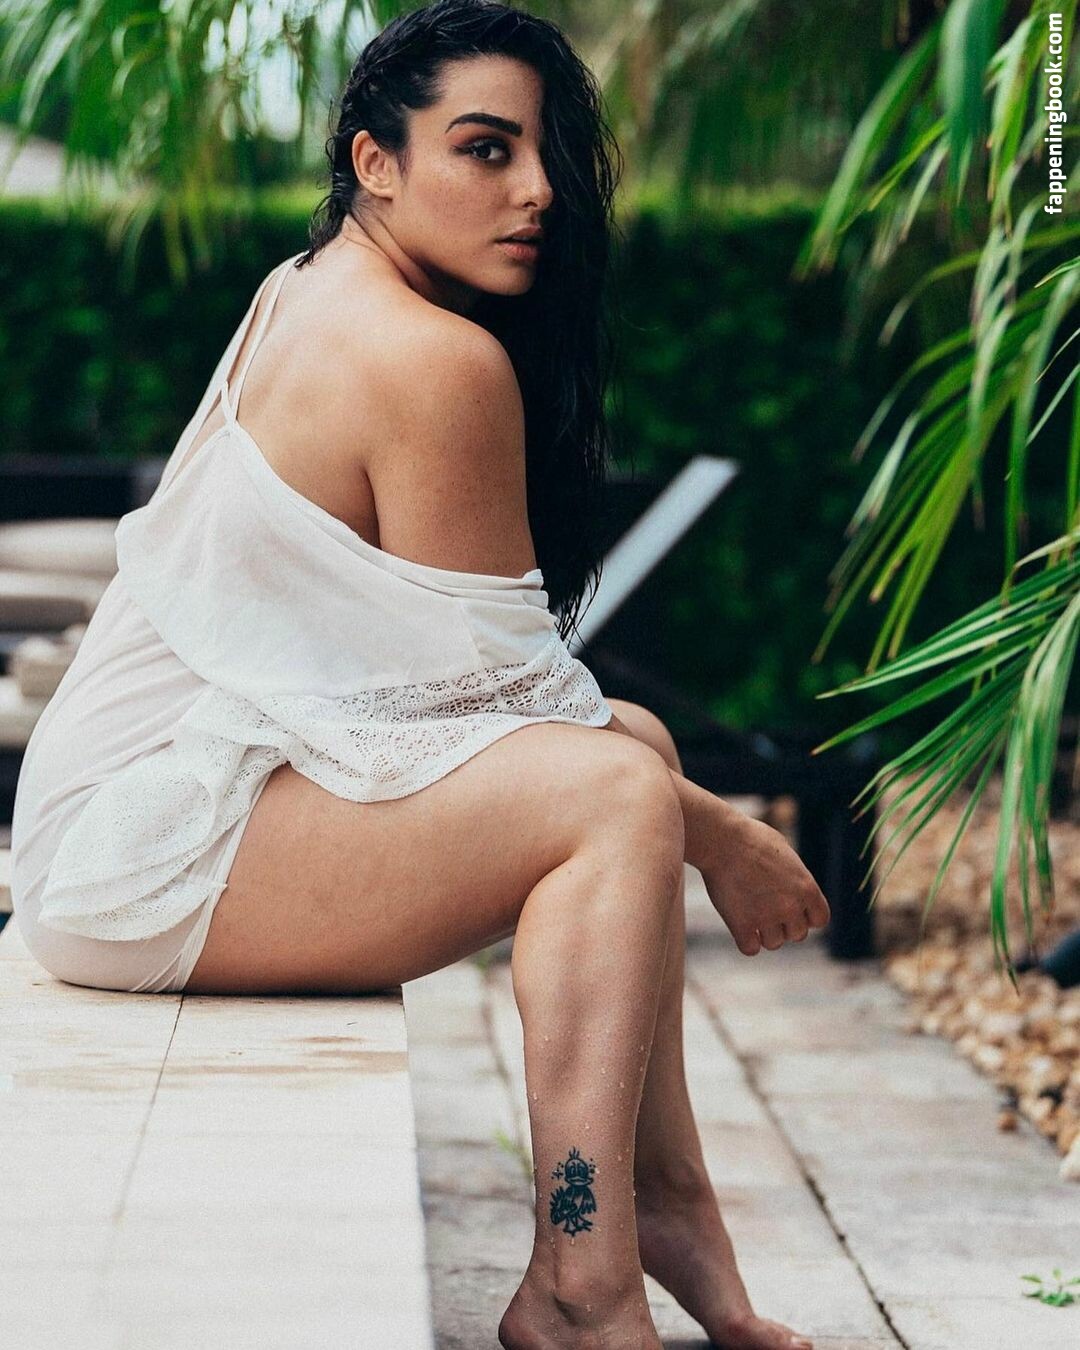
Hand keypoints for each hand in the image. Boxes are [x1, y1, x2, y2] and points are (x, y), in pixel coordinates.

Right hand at [700, 814, 830, 955]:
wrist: (722, 841)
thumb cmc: (751, 838)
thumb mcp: (784, 852)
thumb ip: (795, 876)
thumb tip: (794, 887)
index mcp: (806, 888)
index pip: (819, 919)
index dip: (806, 916)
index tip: (792, 907)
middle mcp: (791, 907)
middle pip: (797, 934)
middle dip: (784, 924)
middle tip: (765, 906)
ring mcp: (766, 918)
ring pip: (774, 943)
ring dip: (764, 933)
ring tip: (750, 912)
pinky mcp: (742, 926)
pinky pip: (750, 949)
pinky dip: (745, 940)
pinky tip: (739, 925)